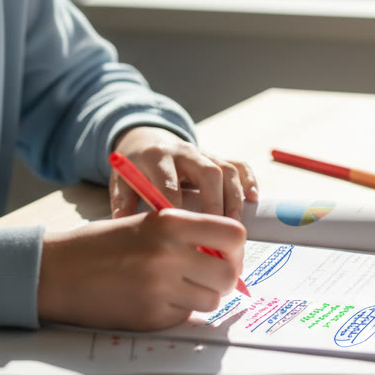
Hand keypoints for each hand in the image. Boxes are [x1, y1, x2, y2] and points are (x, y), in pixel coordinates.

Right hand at [37, 208, 246, 329]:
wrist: (56, 271)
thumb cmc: (100, 244)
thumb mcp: (146, 223)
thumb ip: (186, 234)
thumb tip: (226, 253)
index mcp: (170, 222)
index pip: (234, 235)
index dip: (235, 248)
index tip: (226, 253)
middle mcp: (170, 254)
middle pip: (229, 274)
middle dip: (224, 278)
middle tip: (209, 276)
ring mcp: (161, 288)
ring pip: (211, 300)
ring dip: (201, 296)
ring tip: (177, 286)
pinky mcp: (151, 317)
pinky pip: (184, 316)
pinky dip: (177, 310)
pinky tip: (153, 298)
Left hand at [110, 126, 259, 219]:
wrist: (144, 139)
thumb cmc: (134, 168)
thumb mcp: (121, 180)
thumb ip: (123, 201)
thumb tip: (124, 225)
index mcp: (157, 156)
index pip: (171, 182)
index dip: (178, 209)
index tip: (183, 235)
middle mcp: (184, 151)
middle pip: (208, 172)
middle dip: (215, 204)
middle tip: (217, 233)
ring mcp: (203, 152)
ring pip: (227, 169)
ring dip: (234, 199)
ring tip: (234, 227)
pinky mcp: (217, 156)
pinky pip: (239, 164)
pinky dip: (249, 180)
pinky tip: (253, 200)